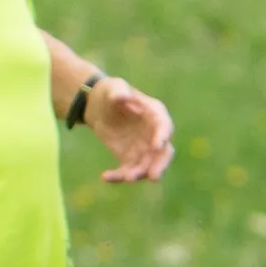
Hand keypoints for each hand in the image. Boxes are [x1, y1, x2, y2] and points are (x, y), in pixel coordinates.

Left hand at [80, 69, 175, 185]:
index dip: (162, 136)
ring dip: (138, 174)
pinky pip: (127, 170)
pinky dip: (118, 176)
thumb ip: (119, 91)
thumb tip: (122, 96)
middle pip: (163, 152)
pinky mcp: (130, 158)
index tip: (157, 145)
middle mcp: (154, 134)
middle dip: (160, 165)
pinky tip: (105, 177)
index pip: (164, 126)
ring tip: (126, 178)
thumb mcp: (114, 88)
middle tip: (154, 177)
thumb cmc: (113, 93)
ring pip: (147, 166)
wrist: (101, 106)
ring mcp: (144, 149)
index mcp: (155, 114)